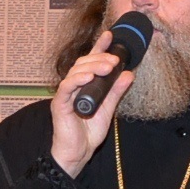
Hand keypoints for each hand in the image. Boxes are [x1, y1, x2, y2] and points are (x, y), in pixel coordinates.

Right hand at [47, 27, 130, 177]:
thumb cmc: (88, 133)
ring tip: (107, 67)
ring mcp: (66, 95)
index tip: (110, 35)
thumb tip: (129, 74)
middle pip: (83, 64)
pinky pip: (66, 87)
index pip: (91, 62)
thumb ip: (116, 91)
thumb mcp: (109, 109)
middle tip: (115, 60)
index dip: (99, 47)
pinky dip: (77, 80)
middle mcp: (74, 87)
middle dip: (100, 58)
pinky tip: (88, 77)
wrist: (77, 153)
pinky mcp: (60, 104)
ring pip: (76, 72)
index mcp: (85, 86)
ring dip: (92, 66)